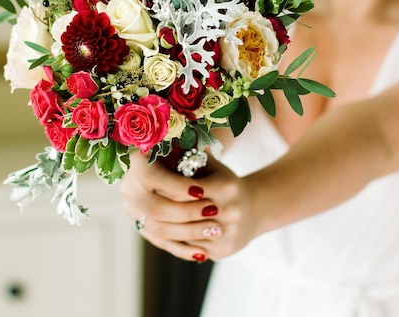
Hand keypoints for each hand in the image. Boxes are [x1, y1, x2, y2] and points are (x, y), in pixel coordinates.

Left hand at [120, 152, 257, 261]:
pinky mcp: (222, 252)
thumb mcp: (213, 166)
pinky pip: (188, 249)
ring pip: (182, 235)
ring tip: (145, 215)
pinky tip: (159, 231)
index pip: (185, 189)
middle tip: (142, 200)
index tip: (149, 183)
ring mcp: (227, 235)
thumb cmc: (227, 183)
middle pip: (182, 214)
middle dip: (160, 206)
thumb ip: (190, 158)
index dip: (165, 187)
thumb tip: (161, 147)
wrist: (256, 209)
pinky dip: (173, 241)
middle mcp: (230, 211)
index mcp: (227, 187)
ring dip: (162, 225)